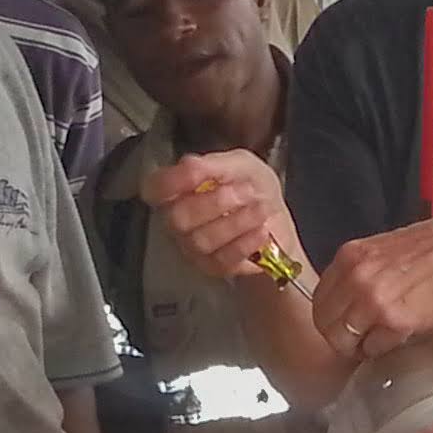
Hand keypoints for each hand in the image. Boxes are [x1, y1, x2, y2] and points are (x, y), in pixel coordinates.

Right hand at [147, 147, 305, 283]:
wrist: (277, 218)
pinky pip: (223, 259)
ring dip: (237, 221)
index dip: (172, 181)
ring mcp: (193, 247)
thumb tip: (189, 166)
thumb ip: (214, 164)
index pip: (155, 188)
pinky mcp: (213, 267)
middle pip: (178, 218)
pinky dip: (246, 242)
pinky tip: (262, 230)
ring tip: (261, 208)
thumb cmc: (251, 188)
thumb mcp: (240, 164)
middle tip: (247, 191)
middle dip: (216, 203)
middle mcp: (178, 220)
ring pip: (202, 240)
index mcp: (178, 189)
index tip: (198, 171)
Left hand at [312, 211, 432, 363]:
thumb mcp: (385, 251)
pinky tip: (399, 336)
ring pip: (344, 340)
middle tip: (357, 342)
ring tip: (379, 341)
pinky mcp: (395, 320)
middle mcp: (356, 277)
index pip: (319, 299)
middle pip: (325, 323)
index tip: (343, 325)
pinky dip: (384, 348)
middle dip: (340, 337)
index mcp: (351, 257)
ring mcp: (373, 300)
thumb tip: (349, 301)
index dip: (331, 318)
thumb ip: (362, 274)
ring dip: (360, 347)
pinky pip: (375, 347)